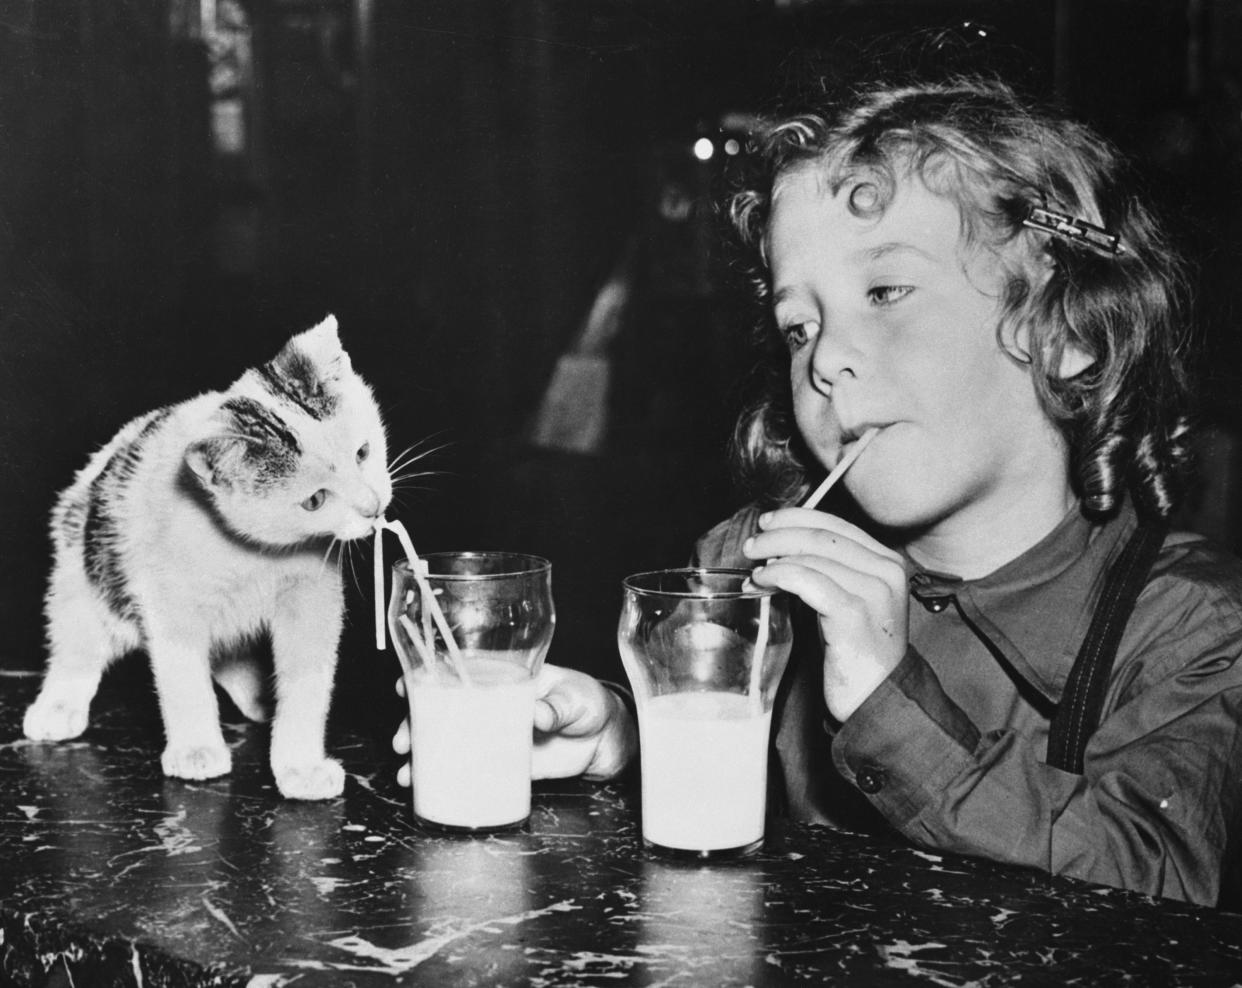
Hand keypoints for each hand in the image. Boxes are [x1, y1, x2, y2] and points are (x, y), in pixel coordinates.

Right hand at [390, 664, 636, 786]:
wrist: (603, 739)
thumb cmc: (588, 703)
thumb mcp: (575, 698)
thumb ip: (557, 706)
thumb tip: (538, 715)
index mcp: (503, 677)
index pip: (459, 671)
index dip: (428, 675)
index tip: (407, 685)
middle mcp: (491, 704)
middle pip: (443, 708)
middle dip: (415, 723)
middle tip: (404, 740)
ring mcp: (493, 734)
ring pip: (449, 740)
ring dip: (423, 754)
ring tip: (408, 772)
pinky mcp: (501, 762)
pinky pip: (467, 768)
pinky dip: (445, 778)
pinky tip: (426, 787)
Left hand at [745, 507, 907, 721]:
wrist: (876, 698)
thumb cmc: (855, 651)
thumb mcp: (849, 599)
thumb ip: (828, 569)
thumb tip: (780, 545)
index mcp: (888, 562)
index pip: (837, 523)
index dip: (797, 518)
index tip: (769, 522)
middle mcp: (887, 571)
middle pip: (822, 536)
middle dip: (779, 535)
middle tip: (752, 547)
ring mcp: (874, 592)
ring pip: (812, 556)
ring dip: (774, 559)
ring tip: (755, 572)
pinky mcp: (854, 615)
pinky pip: (807, 581)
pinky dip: (779, 576)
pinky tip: (763, 583)